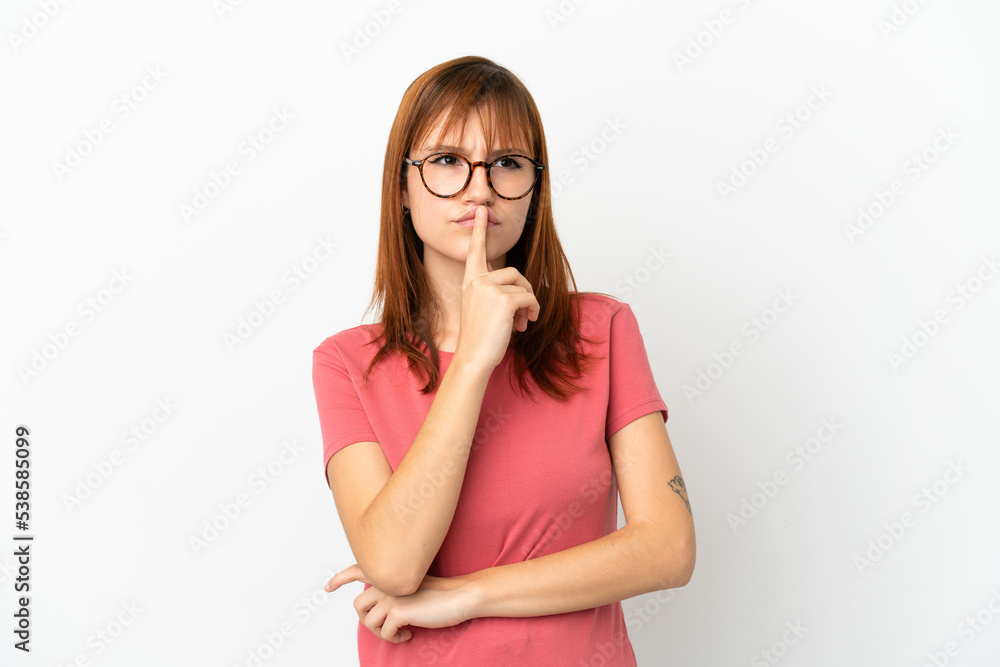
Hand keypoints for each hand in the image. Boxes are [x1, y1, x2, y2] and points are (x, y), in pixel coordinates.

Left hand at [324, 563, 477, 643]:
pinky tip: (409, 634)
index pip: (357, 570)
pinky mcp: (398, 610)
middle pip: (359, 605)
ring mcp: (390, 595)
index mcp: (390, 572)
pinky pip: (385, 632)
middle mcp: (386, 581)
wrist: (460, 596)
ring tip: (399, 631)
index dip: (340, 579)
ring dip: (381, 632)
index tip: (328, 587)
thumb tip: (381, 607)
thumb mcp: (414, 585)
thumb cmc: (441, 593)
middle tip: (387, 627)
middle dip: (369, 621)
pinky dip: (395, 638)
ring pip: (368, 621)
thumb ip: (395, 588)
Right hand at [454, 205, 539, 371]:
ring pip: (523, 285)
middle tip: (525, 313)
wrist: (473, 357)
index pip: (476, 251)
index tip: (482, 211)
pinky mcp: (504, 299)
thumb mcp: (482, 308)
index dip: (479, 230)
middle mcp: (477, 281)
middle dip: (525, 292)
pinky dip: (532, 310)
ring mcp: (489, 288)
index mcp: (470, 281)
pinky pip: (528, 297)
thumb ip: (493, 292)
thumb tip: (519, 292)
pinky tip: (525, 323)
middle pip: (514, 273)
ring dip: (529, 303)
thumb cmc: (479, 337)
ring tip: (524, 320)